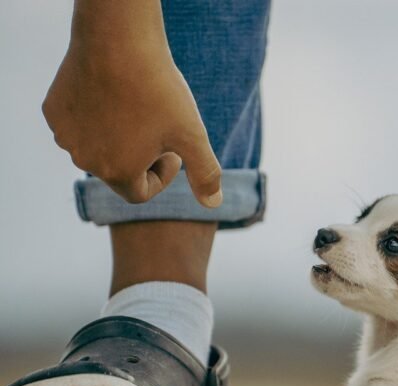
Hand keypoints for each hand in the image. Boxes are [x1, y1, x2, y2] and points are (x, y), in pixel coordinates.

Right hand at [42, 1, 221, 206]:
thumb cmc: (159, 91)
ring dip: (118, 136)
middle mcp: (85, 160)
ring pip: (97, 147)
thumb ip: (205, 173)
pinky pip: (78, 124)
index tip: (172, 149)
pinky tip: (112, 94)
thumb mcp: (192, 134)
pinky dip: (95, 117)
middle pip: (118, 170)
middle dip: (140, 155)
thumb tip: (214, 203)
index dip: (162, 174)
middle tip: (157, 125)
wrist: (119, 40)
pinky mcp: (53, 111)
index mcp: (118, 173)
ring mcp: (65, 136)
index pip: (141, 192)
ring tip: (137, 108)